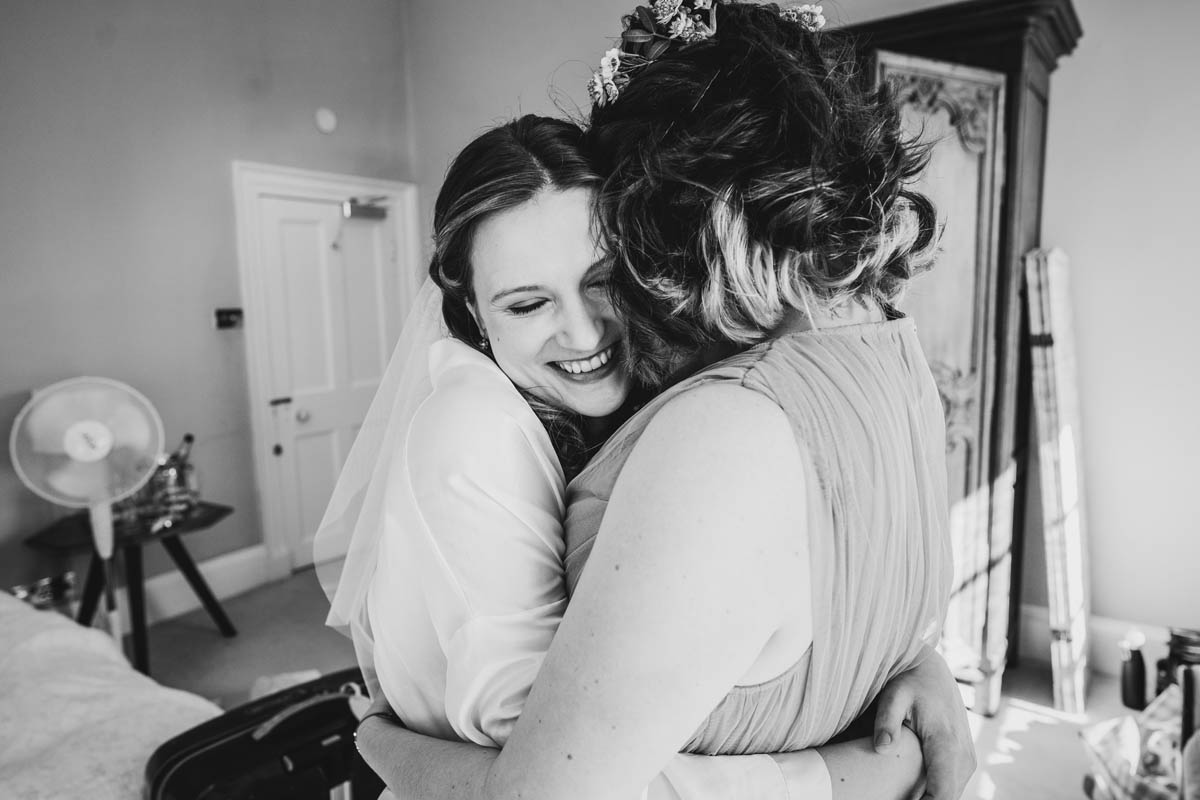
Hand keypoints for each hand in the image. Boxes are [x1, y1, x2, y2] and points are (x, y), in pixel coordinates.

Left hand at [873, 646, 975, 799]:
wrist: (932, 671)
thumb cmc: (910, 681)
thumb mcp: (893, 695)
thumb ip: (887, 721)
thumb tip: (882, 748)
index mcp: (948, 744)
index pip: (942, 795)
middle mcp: (964, 757)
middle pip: (945, 799)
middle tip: (886, 796)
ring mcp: (966, 761)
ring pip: (948, 795)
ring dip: (925, 798)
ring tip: (892, 792)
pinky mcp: (963, 761)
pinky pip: (949, 786)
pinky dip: (930, 792)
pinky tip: (906, 790)